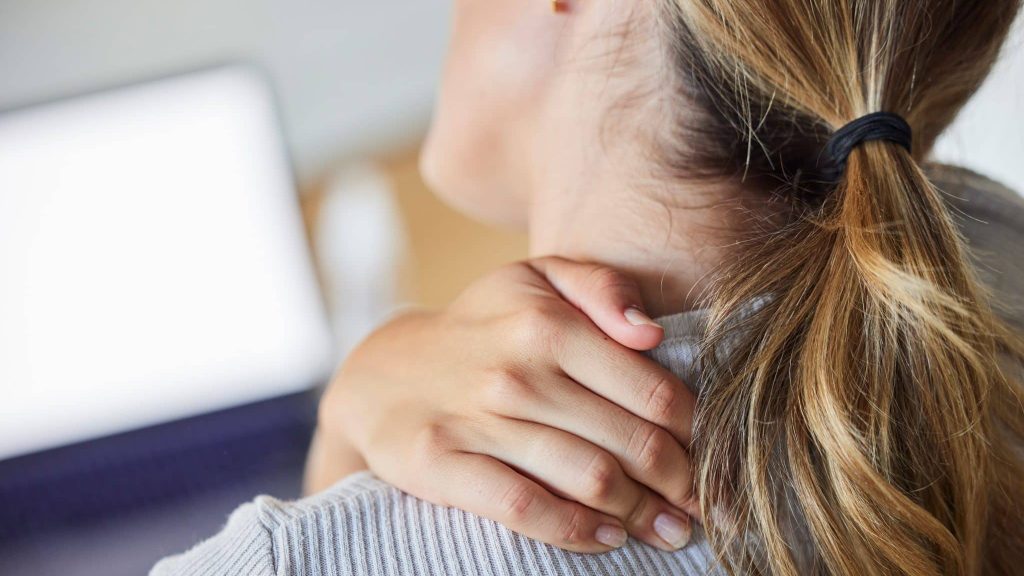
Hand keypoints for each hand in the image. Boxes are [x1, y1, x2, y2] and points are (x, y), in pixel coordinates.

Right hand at [312, 257, 696, 552]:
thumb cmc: (483, 329)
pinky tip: (607, 538)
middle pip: (631, 443)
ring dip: (642, 514)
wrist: (382, 374)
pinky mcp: (441, 464)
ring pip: (588, 478)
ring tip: (670, 531)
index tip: (719, 460)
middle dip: (682, 484)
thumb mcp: (534, 280)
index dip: (699, 436)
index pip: (653, 393)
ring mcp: (476, 419)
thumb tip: (650, 332)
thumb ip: (600, 287)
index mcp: (549, 322)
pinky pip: (524, 508)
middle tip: (705, 508)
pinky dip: (577, 531)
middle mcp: (517, 369)